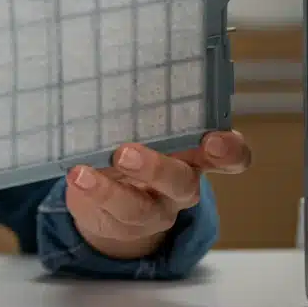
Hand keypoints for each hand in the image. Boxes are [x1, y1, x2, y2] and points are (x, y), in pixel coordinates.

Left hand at [65, 130, 251, 259]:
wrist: (111, 200)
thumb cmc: (136, 149)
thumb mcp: (146, 130)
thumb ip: (141, 112)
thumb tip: (111, 80)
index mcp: (197, 155)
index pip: (231, 156)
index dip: (229, 151)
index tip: (214, 140)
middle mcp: (181, 185)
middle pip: (181, 182)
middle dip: (155, 169)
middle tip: (125, 153)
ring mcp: (155, 210)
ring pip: (139, 208)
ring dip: (109, 191)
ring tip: (82, 175)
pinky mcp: (125, 226)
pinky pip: (109, 216)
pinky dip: (90, 197)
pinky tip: (75, 180)